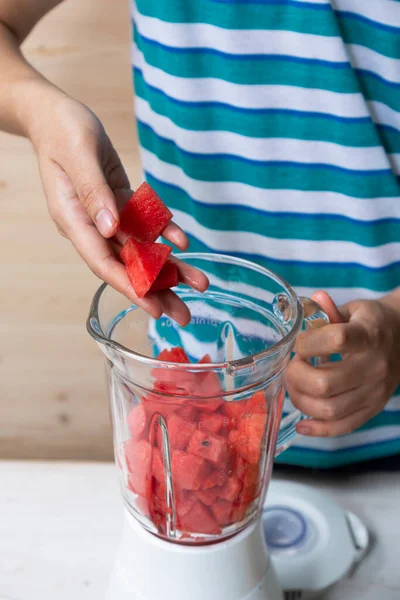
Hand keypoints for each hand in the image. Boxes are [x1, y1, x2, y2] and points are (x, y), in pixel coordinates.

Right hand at [27, 92, 206, 325]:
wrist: (57, 115)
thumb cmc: (62, 131)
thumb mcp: (78, 156)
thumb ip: (94, 193)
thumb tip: (109, 228)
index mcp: (74, 220)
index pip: (104, 263)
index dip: (131, 287)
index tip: (154, 308)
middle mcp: (92, 225)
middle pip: (127, 265)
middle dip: (157, 290)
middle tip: (184, 316)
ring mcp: (107, 216)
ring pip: (141, 248)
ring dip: (169, 266)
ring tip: (198, 283)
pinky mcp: (119, 203)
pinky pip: (145, 223)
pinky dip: (164, 232)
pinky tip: (183, 242)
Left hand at [286, 291, 399, 436]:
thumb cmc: (370, 323)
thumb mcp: (352, 309)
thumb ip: (329, 310)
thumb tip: (313, 299)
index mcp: (368, 336)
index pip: (335, 340)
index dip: (307, 343)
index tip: (298, 343)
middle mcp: (374, 366)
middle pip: (325, 383)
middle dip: (296, 376)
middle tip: (291, 367)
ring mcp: (374, 392)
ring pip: (330, 409)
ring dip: (301, 400)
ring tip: (294, 387)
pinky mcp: (372, 409)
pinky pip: (343, 426)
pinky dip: (318, 429)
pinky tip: (302, 423)